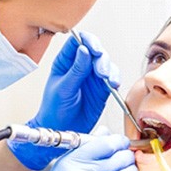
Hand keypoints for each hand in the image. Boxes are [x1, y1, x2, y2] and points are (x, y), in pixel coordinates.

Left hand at [8, 31, 119, 169]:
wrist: (61, 130)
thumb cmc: (54, 110)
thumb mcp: (63, 88)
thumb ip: (75, 70)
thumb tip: (83, 50)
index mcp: (65, 62)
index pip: (78, 42)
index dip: (88, 41)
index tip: (94, 49)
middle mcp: (80, 66)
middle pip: (96, 51)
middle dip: (101, 59)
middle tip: (101, 71)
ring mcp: (92, 77)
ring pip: (106, 63)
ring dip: (110, 69)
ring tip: (108, 80)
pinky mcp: (102, 88)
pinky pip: (113, 78)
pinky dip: (115, 79)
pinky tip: (113, 85)